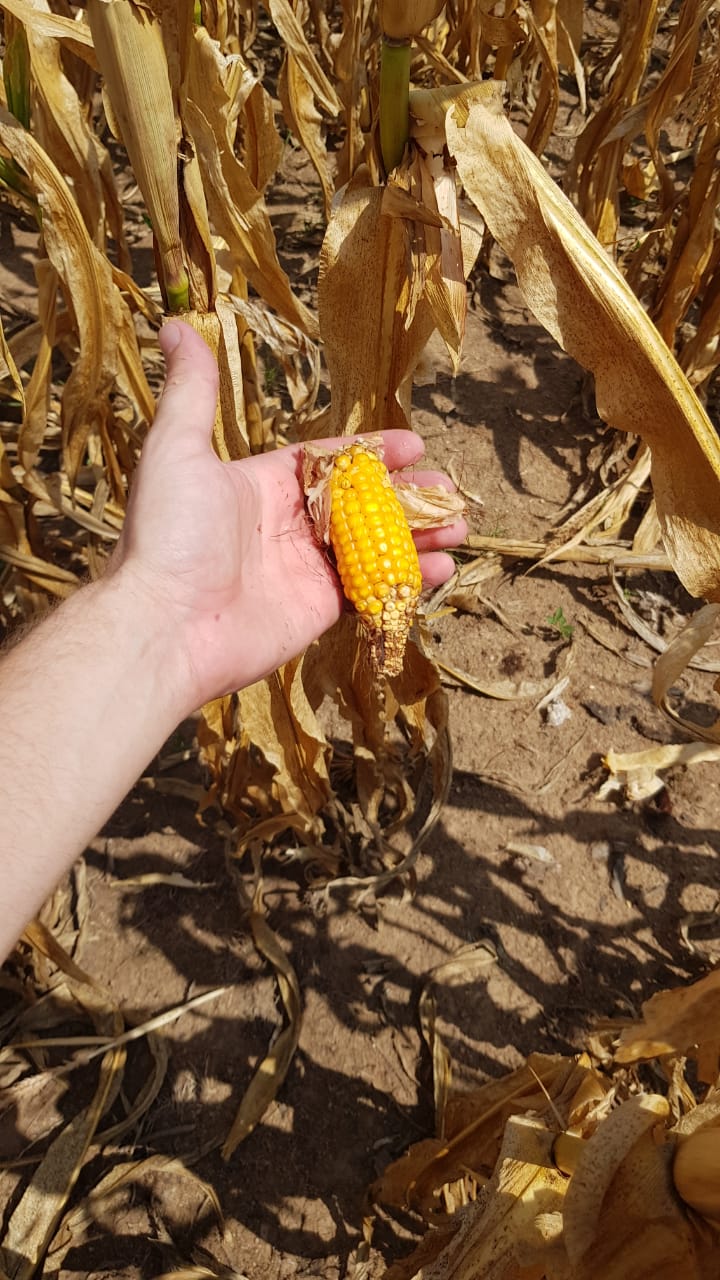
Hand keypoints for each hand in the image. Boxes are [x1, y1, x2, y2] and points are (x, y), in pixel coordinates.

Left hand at [111, 321, 466, 709]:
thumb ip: (193, 392)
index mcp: (263, 485)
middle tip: (450, 491)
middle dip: (409, 496)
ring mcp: (306, 570)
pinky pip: (372, 591)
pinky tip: (440, 570)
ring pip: (374, 546)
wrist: (166, 625)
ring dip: (418, 536)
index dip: (373, 452)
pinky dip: (407, 581)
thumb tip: (175, 326)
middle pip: (362, 504)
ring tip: (459, 527)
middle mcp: (288, 526)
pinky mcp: (319, 611)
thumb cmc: (169, 536)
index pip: (329, 461)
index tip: (416, 445)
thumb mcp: (177, 451)